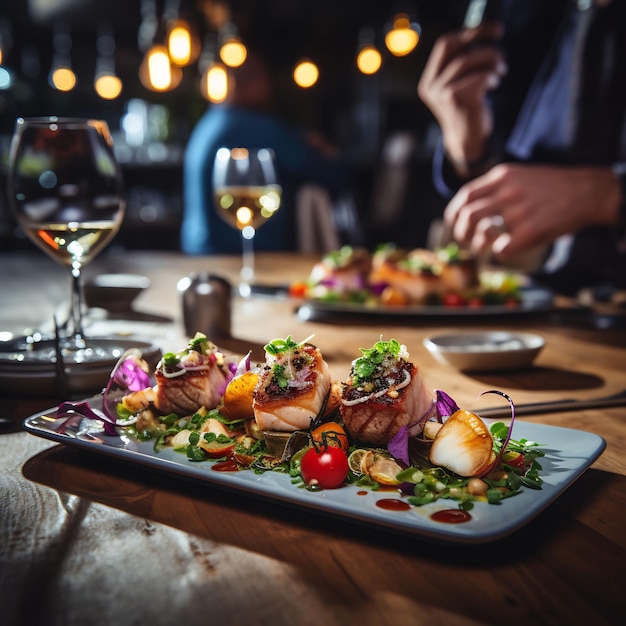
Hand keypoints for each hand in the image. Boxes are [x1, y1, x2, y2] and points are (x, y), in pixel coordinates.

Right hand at [417, 22, 505, 173]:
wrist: (468, 142)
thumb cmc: (468, 110)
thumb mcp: (460, 86)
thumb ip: (463, 65)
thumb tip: (481, 36)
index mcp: (429, 81)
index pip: (445, 45)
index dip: (470, 32)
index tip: (493, 31)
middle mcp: (431, 86)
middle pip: (454, 48)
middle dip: (480, 40)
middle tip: (499, 41)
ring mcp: (441, 92)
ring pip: (467, 61)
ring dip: (490, 61)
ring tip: (500, 71)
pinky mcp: (455, 99)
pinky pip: (478, 76)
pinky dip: (491, 76)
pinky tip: (493, 85)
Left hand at [444, 164, 621, 258]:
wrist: (587, 191)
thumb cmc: (552, 187)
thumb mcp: (520, 175)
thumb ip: (496, 187)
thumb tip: (469, 207)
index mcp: (502, 176)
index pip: (466, 196)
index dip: (455, 213)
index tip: (454, 223)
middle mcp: (507, 192)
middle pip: (468, 216)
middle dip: (461, 232)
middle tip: (466, 239)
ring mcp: (518, 212)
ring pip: (482, 234)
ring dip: (477, 245)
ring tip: (482, 247)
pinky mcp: (530, 231)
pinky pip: (502, 249)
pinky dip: (499, 253)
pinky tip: (506, 249)